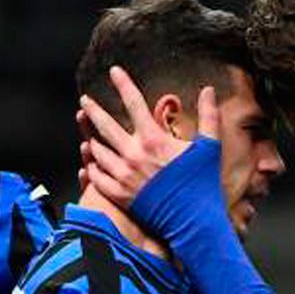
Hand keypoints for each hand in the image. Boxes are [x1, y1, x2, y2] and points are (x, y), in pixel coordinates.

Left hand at [76, 65, 219, 207]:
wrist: (194, 222)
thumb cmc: (202, 184)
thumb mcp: (209, 147)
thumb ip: (208, 116)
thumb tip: (209, 90)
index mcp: (153, 139)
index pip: (133, 103)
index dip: (123, 84)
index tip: (114, 71)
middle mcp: (133, 154)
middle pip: (105, 126)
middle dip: (93, 110)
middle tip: (85, 101)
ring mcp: (123, 176)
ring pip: (98, 151)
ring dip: (92, 140)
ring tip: (88, 134)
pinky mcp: (119, 195)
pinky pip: (97, 177)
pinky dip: (92, 167)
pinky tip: (90, 163)